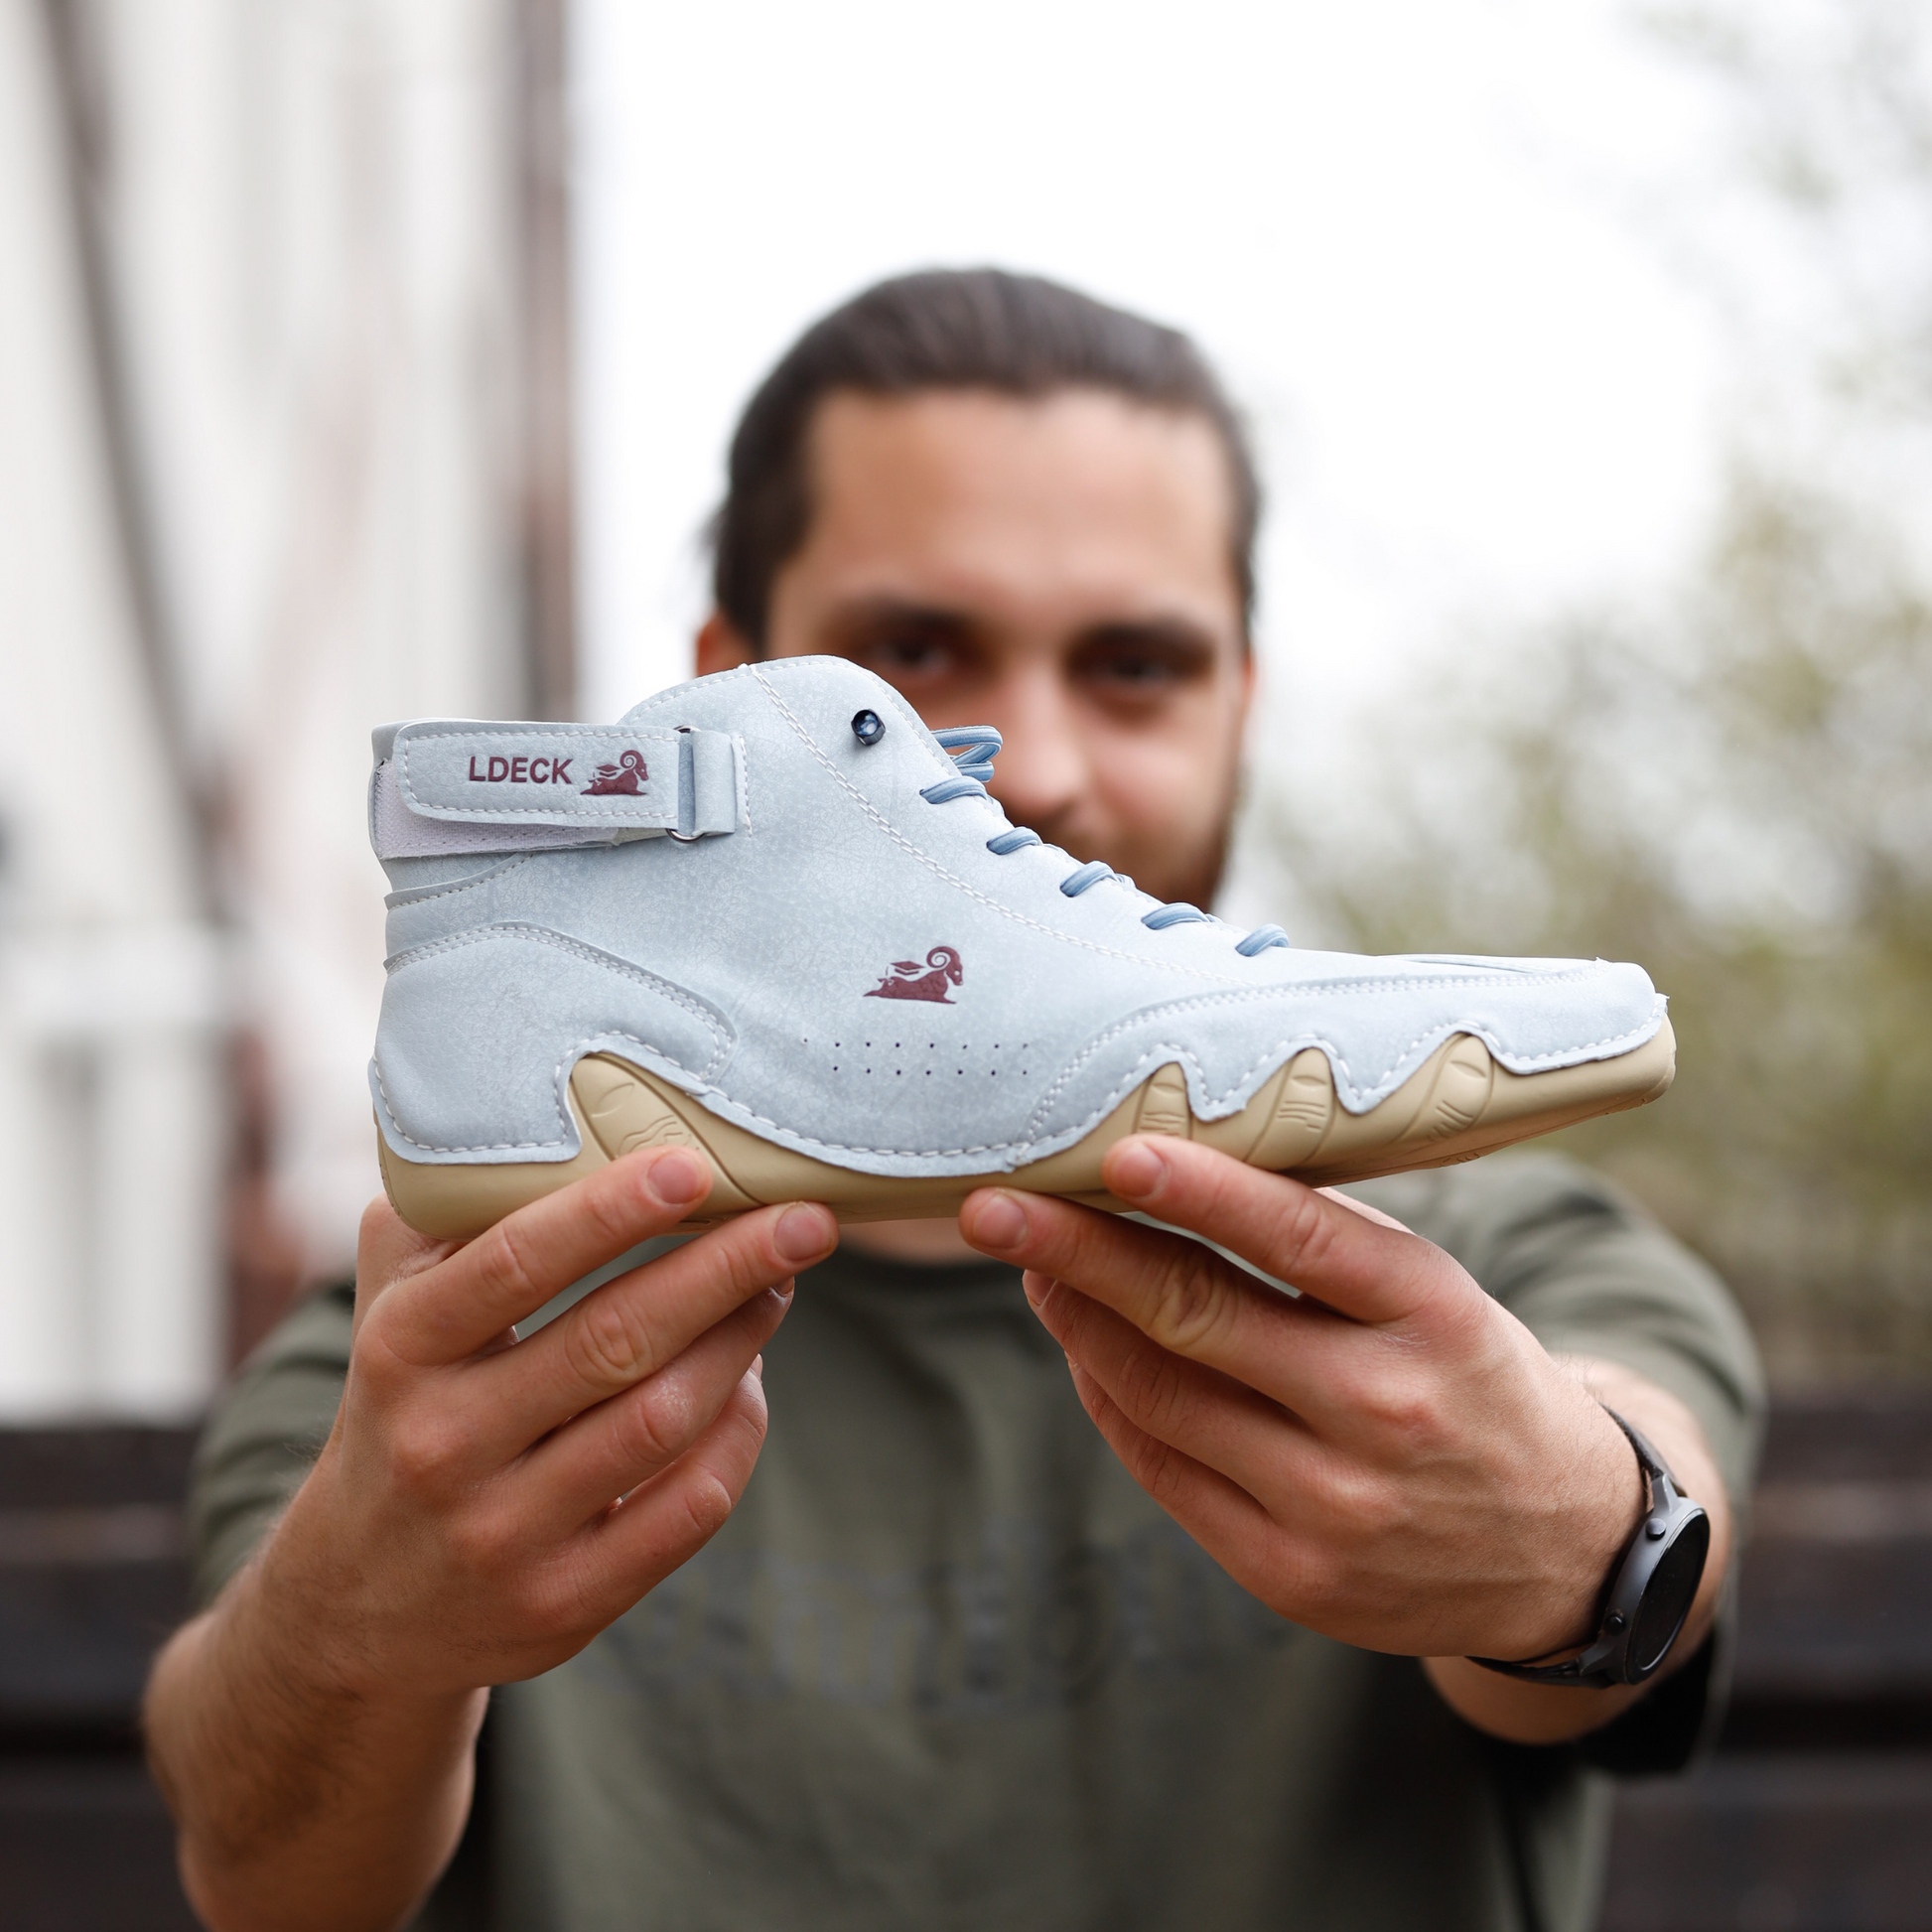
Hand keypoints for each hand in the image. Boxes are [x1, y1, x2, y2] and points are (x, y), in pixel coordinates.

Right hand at [146, 1149, 837, 1931]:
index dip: (611, 1212)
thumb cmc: (399, 1412)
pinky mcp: (564, 1605)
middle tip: (804, 1221)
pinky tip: (751, 1383)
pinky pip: (686, 1508)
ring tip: (781, 1283)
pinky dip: (736, 1436)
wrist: (353, 1612)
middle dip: (727, 1271)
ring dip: (741, 1342)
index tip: (695, 1164)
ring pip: (663, 1421)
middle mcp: (444, 1445)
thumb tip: (507, 1094)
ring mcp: (504, 1535)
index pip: (515, 1265)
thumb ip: (439, 1213)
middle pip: (616, 1341)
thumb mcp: (386, 1311)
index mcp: (400, 1351)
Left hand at [958, 1137, 1647, 1670]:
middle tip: (994, 1206)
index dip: (1199, 1190)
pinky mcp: (1289, 1574)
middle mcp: (1385, 1411)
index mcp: (1434, 1315)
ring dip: (1078, 1321)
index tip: (1114, 1150)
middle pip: (1197, 1316)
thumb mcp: (1436, 1294)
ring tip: (1032, 1263)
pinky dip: (1109, 1396)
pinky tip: (1083, 1343)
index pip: (1299, 1236)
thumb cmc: (1475, 1382)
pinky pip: (1162, 1467)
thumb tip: (1167, 1175)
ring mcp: (1333, 1506)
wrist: (1562, 1554)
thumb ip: (1322, 1243)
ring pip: (1159, 1394)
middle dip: (1078, 1254)